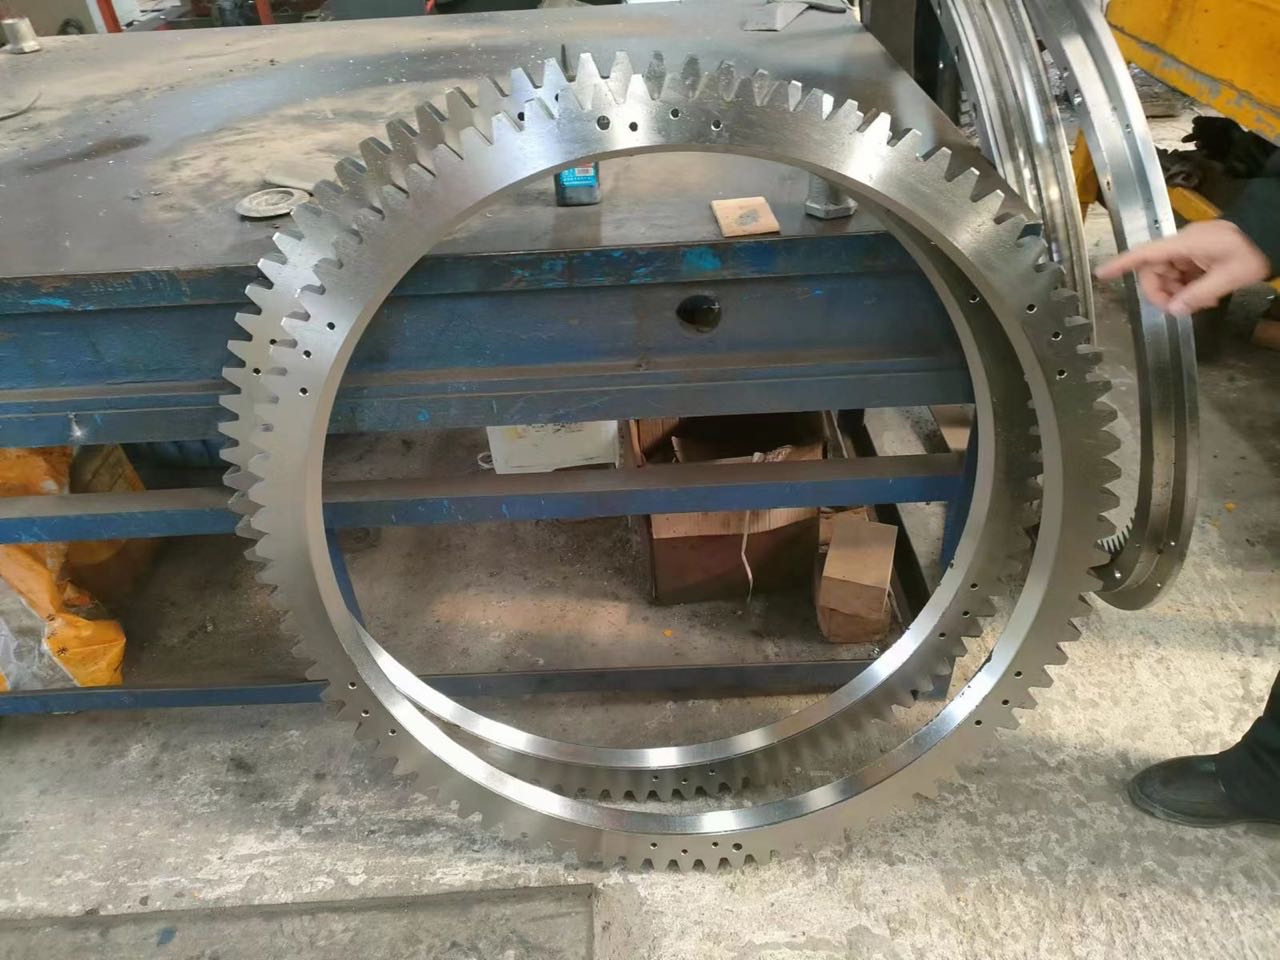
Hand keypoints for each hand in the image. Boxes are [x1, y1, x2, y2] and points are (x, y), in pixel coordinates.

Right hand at [1095, 219, 1271, 313]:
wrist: (1274, 232)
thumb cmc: (1253, 250)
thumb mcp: (1229, 277)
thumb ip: (1198, 295)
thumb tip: (1173, 311)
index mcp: (1185, 244)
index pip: (1145, 254)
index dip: (1122, 264)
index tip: (1101, 274)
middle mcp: (1183, 245)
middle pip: (1155, 270)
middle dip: (1161, 292)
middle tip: (1179, 310)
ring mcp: (1191, 249)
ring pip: (1168, 274)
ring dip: (1176, 292)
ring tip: (1199, 304)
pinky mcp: (1200, 254)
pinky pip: (1183, 273)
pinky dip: (1187, 287)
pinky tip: (1204, 298)